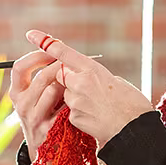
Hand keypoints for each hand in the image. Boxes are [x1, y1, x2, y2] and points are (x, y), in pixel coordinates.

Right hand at [8, 47, 62, 160]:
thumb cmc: (46, 114)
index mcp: (16, 92)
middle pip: (41, 77)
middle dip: (60, 68)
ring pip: (52, 90)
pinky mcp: (46, 128)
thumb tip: (56, 47)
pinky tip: (74, 102)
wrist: (47, 148)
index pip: (19, 67)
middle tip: (73, 64)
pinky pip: (62, 107)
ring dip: (67, 85)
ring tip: (73, 86)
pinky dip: (71, 101)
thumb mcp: (37, 96)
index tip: (51, 50)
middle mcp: (20, 104)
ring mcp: (32, 118)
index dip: (36, 56)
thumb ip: (42, 76)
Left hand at [24, 30, 154, 145]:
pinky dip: (80, 113)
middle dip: (67, 78)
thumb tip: (86, 78)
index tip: (31, 34)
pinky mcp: (73, 117)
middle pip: (60, 74)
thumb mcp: (115, 82)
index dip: (45, 42)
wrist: (134, 130)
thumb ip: (96, 76)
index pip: (63, 52)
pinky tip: (95, 117)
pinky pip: (70, 111)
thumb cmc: (131, 104)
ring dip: (75, 97)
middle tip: (87, 87)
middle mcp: (80, 83)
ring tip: (97, 106)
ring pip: (66, 94)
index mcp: (92, 69)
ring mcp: (75, 101)